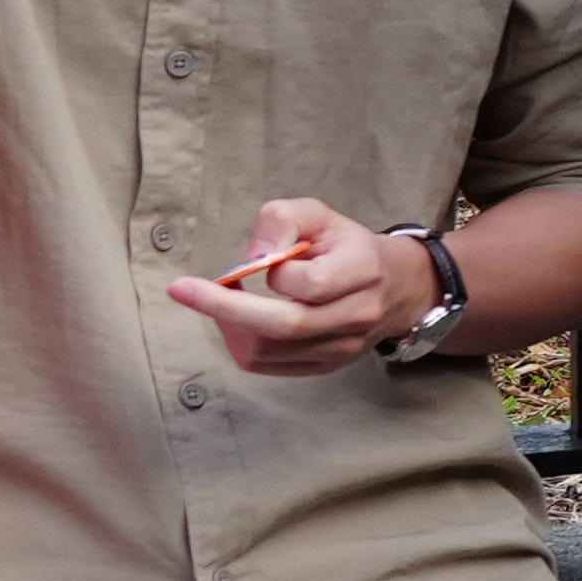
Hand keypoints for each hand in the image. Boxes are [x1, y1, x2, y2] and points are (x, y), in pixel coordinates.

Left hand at [170, 199, 422, 373]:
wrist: (397, 287)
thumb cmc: (347, 246)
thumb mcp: (318, 215)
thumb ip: (280, 221)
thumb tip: (250, 260)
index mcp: (364, 271)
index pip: (309, 283)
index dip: (273, 271)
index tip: (254, 261)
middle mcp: (359, 315)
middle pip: (283, 326)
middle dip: (223, 308)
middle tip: (184, 290)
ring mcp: (344, 347)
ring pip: (268, 350)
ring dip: (230, 325)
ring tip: (224, 302)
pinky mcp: (327, 366)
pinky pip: (267, 365)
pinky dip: (240, 342)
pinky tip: (239, 320)